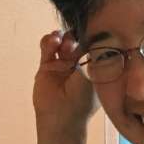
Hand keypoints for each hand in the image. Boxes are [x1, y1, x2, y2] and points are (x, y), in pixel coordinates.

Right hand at [33, 29, 97, 143]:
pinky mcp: (46, 65)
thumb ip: (94, 53)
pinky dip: (48, 41)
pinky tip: (52, 41)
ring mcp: (62, 64)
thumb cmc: (83, 100)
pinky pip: (47, 47)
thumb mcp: (93, 74)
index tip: (90, 26)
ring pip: (61, 41)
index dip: (91, 34)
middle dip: (75, 35)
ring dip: (62, 36)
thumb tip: (96, 34)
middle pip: (76, 39)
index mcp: (93, 67)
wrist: (61, 117)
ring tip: (61, 42)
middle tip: (74, 41)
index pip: (93, 44)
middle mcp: (78, 64)